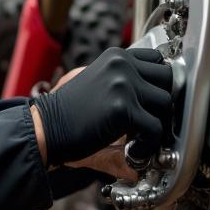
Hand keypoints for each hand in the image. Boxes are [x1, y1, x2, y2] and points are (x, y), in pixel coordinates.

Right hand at [30, 47, 171, 167]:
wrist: (42, 129)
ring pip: (165, 104)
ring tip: (138, 139)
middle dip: (160, 104)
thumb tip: (152, 115)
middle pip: (167, 79)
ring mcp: (123, 84)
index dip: (157, 85)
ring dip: (156, 125)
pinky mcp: (122, 108)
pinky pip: (155, 129)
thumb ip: (127, 95)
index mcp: (115, 57)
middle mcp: (121, 64)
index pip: (157, 61)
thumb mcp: (99, 94)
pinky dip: (149, 146)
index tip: (150, 104)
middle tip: (147, 123)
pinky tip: (133, 152)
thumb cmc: (66, 115)